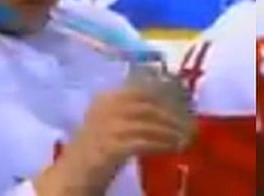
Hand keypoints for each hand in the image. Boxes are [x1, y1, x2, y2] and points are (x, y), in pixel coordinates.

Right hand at [34, 84, 192, 195]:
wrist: (70, 178)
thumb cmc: (97, 153)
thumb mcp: (116, 123)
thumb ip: (139, 111)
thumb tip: (177, 107)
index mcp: (108, 96)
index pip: (145, 85)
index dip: (170, 92)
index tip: (189, 102)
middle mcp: (106, 106)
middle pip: (149, 102)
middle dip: (175, 113)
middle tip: (192, 125)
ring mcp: (106, 125)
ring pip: (149, 121)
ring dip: (172, 130)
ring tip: (187, 139)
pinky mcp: (108, 146)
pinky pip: (143, 141)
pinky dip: (162, 144)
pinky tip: (175, 149)